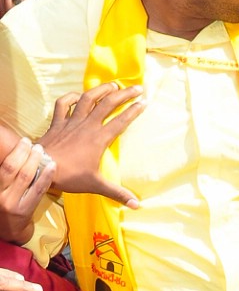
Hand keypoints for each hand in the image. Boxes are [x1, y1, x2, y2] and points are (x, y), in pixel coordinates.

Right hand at [0, 135, 55, 239]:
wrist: (9, 230)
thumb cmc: (5, 205)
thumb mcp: (1, 189)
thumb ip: (7, 174)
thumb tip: (20, 153)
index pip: (4, 166)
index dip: (15, 152)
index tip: (23, 141)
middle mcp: (1, 195)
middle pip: (12, 168)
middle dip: (23, 152)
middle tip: (32, 143)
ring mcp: (12, 203)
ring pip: (25, 177)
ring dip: (34, 161)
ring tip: (41, 151)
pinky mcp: (25, 210)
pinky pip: (38, 190)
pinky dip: (46, 176)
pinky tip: (52, 166)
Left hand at [40, 84, 145, 205]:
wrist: (42, 168)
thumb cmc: (70, 176)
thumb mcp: (96, 185)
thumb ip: (117, 193)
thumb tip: (137, 205)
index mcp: (100, 138)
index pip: (121, 121)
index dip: (134, 111)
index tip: (144, 102)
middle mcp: (88, 125)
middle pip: (108, 103)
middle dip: (124, 94)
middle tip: (137, 87)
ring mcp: (72, 121)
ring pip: (88, 98)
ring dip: (102, 89)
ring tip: (113, 85)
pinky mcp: (58, 121)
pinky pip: (64, 103)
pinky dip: (71, 97)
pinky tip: (79, 95)